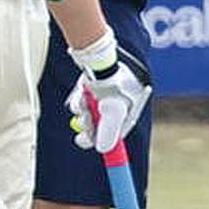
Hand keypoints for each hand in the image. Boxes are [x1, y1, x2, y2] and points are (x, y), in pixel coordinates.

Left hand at [67, 31, 151, 153]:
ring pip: (88, 114)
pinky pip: (82, 102)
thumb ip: (109, 133)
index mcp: (129, 111)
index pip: (117, 133)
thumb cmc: (111, 86)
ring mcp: (104, 96)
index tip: (91, 147)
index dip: (105, 142)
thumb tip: (103, 149)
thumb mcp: (112, 113)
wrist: (101, 59)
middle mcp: (118, 104)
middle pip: (100, 126)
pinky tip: (82, 93)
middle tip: (81, 131)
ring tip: (83, 103)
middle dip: (89, 127)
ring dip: (83, 113)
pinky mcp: (93, 88)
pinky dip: (79, 101)